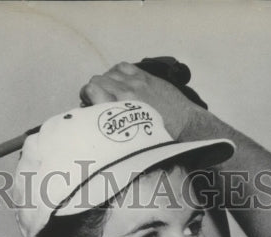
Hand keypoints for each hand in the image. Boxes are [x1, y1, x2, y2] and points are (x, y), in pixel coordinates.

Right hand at [79, 62, 196, 137]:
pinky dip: (117, 72)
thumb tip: (93, 114)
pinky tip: (120, 81)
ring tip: (110, 92)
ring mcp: (136, 83)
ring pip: (109, 73)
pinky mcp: (146, 77)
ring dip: (106, 81)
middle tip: (98, 100)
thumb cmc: (156, 137)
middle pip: (97, 80)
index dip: (86, 95)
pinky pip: (123, 66)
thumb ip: (110, 123)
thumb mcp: (129, 137)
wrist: (184, 125)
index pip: (91, 89)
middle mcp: (126, 93)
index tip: (88, 103)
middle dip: (94, 89)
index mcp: (120, 110)